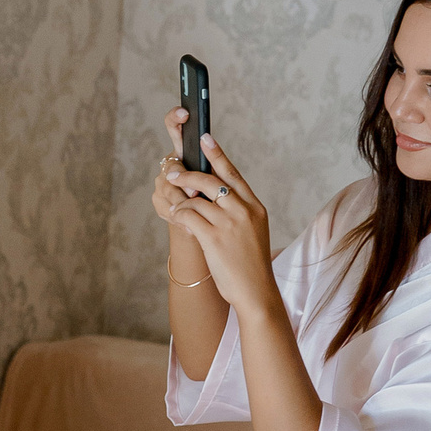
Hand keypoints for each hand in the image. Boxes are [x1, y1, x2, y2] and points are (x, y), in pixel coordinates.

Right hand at [151, 105, 205, 234]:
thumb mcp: (219, 181)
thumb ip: (212, 169)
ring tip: (196, 213)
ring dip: (182, 201)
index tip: (185, 113)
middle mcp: (173, 163)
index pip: (174, 127)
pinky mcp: (159, 200)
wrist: (208, 229)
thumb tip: (204, 164)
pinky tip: (189, 223)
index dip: (175, 118)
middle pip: (171, 165)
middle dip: (184, 180)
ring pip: (167, 188)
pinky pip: (166, 206)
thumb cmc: (216, 201)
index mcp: (187, 151)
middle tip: (194, 193)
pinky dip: (179, 216)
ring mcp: (163, 181)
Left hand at [158, 128, 275, 312]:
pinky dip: (180, 216)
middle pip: (212, 181)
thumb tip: (213, 196)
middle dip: (189, 175)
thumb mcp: (252, 231)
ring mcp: (230, 224)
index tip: (205, 138)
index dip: (217, 154)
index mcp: (255, 207)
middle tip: (173, 172)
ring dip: (181, 202)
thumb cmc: (250, 264)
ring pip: (196, 200)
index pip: (233, 174)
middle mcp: (244, 211)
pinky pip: (190, 216)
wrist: (256, 291)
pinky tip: (177, 219)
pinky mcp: (215, 238)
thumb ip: (237, 212)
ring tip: (175, 207)